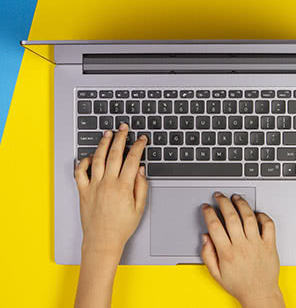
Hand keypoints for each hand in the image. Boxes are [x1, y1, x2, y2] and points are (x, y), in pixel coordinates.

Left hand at [74, 124, 147, 257]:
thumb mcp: (139, 208)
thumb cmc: (121, 227)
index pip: (132, 159)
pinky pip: (80, 172)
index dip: (138, 146)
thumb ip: (141, 186)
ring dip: (103, 144)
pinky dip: (83, 162)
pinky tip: (89, 156)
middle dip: (121, 137)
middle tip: (123, 127)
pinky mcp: (83, 191)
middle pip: (115, 154)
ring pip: (98, 158)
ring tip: (108, 134)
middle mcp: (107, 183)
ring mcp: (94, 186)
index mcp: (123, 187)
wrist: (102, 242)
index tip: (142, 139)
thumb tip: (140, 169)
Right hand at [201, 193, 284, 307]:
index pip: (215, 226)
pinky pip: (268, 225)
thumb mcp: (216, 274)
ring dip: (241, 204)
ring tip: (235, 198)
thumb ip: (208, 255)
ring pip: (248, 217)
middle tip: (219, 196)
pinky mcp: (270, 245)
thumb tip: (205, 237)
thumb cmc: (239, 285)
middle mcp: (242, 246)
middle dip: (223, 202)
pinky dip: (262, 216)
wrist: (260, 295)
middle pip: (231, 216)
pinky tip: (255, 212)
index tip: (206, 207)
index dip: (208, 213)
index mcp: (227, 253)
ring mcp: (257, 244)